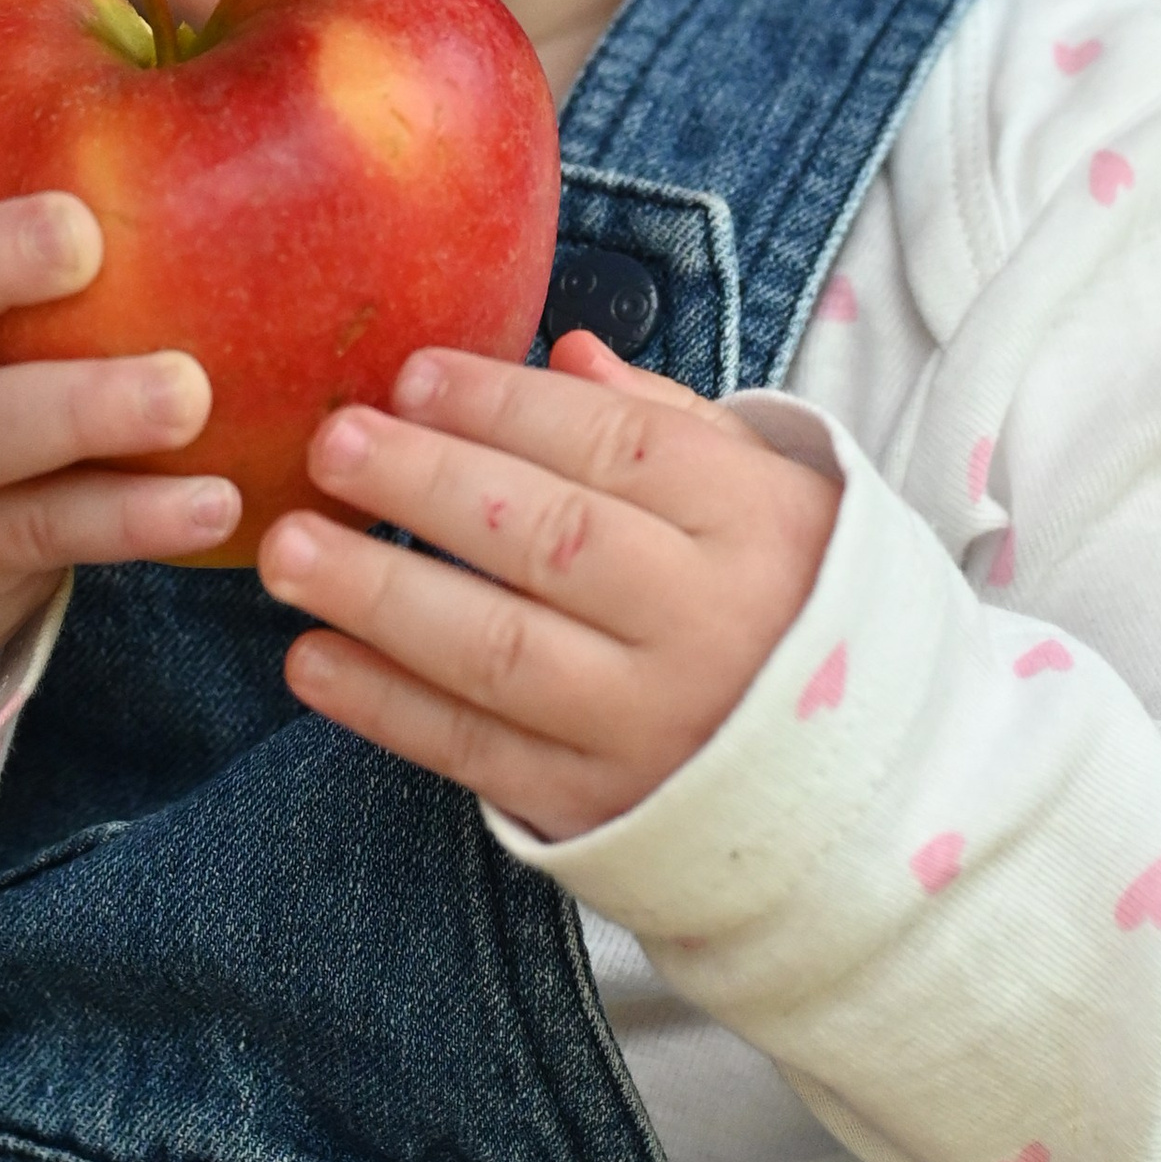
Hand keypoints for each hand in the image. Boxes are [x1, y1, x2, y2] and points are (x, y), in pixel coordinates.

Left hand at [256, 333, 839, 841]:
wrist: (873, 795)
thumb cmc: (798, 606)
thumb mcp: (774, 496)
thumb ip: (670, 423)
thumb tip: (565, 351)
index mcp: (758, 526)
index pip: (616, 447)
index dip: (505, 407)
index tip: (413, 374)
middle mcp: (706, 626)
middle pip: (547, 539)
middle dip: (425, 485)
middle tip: (331, 444)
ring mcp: (651, 728)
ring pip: (497, 650)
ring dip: (378, 596)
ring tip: (286, 549)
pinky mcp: (601, 811)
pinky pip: (477, 754)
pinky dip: (385, 707)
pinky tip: (311, 660)